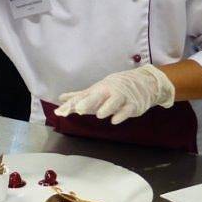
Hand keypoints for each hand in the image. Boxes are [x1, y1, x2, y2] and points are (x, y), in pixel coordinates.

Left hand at [54, 64, 175, 124]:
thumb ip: (79, 96)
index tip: (60, 111)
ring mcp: (121, 98)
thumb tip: (61, 98)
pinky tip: (114, 120)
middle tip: (79, 109)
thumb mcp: (96, 90)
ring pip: (114, 102)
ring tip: (99, 114)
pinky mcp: (132, 105)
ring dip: (107, 108)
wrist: (142, 82)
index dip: (71, 104)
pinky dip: (121, 114)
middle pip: (97, 96)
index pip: (82, 97)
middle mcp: (108, 92)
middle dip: (88, 102)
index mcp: (98, 89)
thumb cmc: (115, 88)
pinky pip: (127, 110)